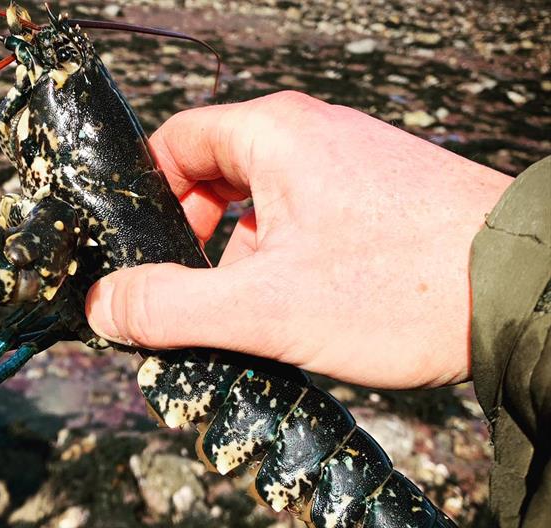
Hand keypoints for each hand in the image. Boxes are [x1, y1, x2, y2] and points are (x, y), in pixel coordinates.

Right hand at [85, 91, 512, 388]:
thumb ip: (170, 307)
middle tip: (189, 287)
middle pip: (215, 172)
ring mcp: (350, 162)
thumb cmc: (406, 284)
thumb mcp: (265, 306)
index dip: (146, 194)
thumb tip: (105, 307)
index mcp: (276, 133)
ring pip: (261, 201)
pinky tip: (300, 305)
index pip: (176, 140)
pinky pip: (304, 217)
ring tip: (250, 307)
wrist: (523, 291)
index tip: (139, 246)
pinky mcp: (377, 196)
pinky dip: (284, 257)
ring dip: (239, 253)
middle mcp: (313, 134)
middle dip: (192, 233)